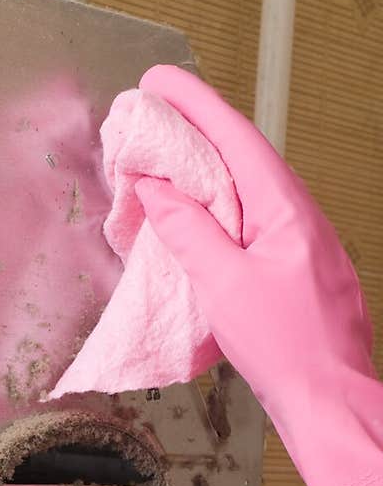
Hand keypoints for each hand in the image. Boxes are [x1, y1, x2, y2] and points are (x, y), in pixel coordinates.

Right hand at [135, 65, 375, 423]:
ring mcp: (306, 243)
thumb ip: (189, 233)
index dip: (194, 104)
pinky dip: (223, 214)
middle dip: (196, 136)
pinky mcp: (302, 271)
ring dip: (207, 177)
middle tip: (153, 121)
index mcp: (285, 209)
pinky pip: (258, 225)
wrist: (332, 403)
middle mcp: (302, 216)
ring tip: (167, 169)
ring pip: (251, 194)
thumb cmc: (287, 350)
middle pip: (244, 159)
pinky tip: (202, 226)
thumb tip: (158, 191)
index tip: (158, 82)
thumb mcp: (223, 287)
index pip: (235, 138)